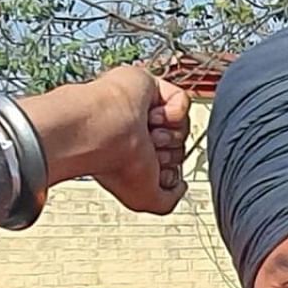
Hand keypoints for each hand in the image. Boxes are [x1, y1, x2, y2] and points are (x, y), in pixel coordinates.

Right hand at [19, 67, 190, 214]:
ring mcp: (143, 111)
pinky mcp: (150, 87)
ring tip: (144, 133)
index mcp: (132, 158)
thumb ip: (168, 200)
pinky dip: (172, 113)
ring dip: (168, 135)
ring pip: (183, 127)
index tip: (145, 172)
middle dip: (167, 154)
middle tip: (143, 149)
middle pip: (179, 148)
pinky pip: (182, 102)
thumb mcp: (144, 200)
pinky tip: (149, 116)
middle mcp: (138, 135)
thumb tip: (181, 185)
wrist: (105, 132)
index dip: (165, 173)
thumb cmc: (114, 164)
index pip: (169, 166)